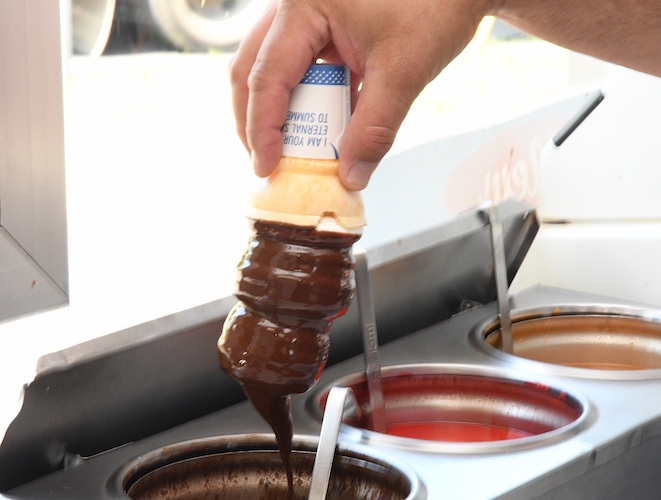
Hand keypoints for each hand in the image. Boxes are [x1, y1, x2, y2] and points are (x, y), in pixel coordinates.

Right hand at [230, 0, 489, 189]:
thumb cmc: (437, 5)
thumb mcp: (403, 71)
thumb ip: (375, 128)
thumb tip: (351, 177)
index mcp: (304, 5)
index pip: (267, 76)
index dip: (263, 128)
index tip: (266, 167)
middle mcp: (295, 5)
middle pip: (253, 69)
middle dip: (256, 120)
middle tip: (268, 162)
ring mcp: (307, 12)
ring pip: (272, 67)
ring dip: (280, 111)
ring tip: (292, 150)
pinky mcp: (324, 23)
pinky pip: (300, 65)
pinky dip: (307, 99)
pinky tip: (323, 126)